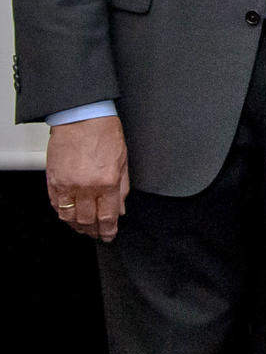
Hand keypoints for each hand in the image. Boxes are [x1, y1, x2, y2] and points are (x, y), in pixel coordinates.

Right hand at [47, 115, 128, 241]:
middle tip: (96, 233)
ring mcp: (67, 184)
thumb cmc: (104, 133)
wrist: (81, 117)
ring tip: (83, 228)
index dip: (108, 231)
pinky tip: (69, 215)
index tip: (109, 236)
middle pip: (87, 220)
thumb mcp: (123, 161)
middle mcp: (86, 186)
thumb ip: (122, 188)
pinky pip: (56, 205)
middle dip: (93, 231)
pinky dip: (63, 213)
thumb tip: (120, 209)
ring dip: (76, 226)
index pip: (107, 216)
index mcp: (107, 182)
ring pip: (69, 216)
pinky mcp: (53, 180)